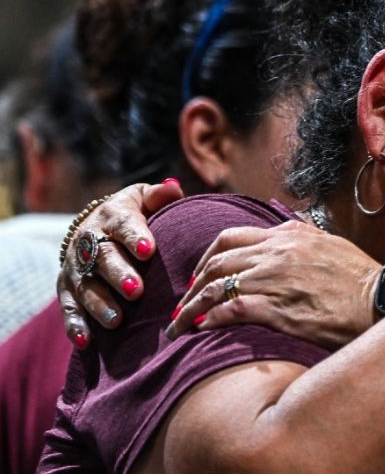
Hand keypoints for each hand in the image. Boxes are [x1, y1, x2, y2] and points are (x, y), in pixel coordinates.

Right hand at [57, 179, 183, 347]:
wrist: (96, 229)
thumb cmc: (134, 215)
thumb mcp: (144, 199)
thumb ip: (159, 196)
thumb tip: (174, 188)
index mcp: (112, 216)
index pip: (124, 225)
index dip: (135, 237)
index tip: (150, 250)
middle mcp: (89, 241)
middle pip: (102, 258)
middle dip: (118, 274)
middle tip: (137, 290)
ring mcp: (76, 267)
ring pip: (85, 286)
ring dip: (100, 304)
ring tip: (117, 321)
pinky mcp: (67, 289)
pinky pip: (68, 308)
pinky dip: (75, 324)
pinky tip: (85, 340)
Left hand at [166, 221, 380, 348]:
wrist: (382, 300)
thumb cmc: (361, 279)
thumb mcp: (330, 244)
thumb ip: (302, 237)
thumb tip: (284, 234)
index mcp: (288, 235)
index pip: (230, 237)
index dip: (206, 258)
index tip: (200, 276)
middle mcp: (277, 252)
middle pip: (216, 262)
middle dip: (192, 284)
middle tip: (183, 304)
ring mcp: (275, 279)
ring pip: (216, 287)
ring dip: (191, 307)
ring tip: (180, 326)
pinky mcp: (278, 309)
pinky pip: (230, 310)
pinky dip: (210, 319)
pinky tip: (202, 330)